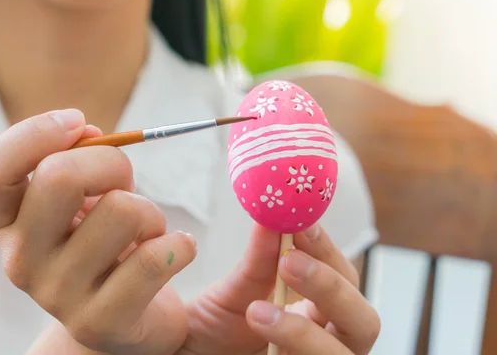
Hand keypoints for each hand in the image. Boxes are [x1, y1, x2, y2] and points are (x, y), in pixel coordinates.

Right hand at [0, 109, 195, 354]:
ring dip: (151, 211)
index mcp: (9, 222)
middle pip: (59, 177)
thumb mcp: (83, 200)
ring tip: (147, 232)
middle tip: (126, 182)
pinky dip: (179, 245)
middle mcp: (21, 259)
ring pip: (121, 211)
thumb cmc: (104, 245)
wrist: (123, 323)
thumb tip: (88, 132)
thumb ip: (78, 160)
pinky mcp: (99, 321)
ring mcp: (58, 294)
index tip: (78, 123)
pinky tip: (175, 251)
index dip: (33, 135)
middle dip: (111, 162)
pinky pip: (152, 260)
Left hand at [178, 223, 379, 353]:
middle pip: (363, 319)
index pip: (345, 277)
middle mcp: (329, 338)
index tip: (302, 225)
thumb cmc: (218, 325)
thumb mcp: (236, 290)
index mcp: (322, 309)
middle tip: (289, 262)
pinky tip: (261, 337)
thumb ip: (257, 261)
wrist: (194, 352)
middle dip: (330, 288)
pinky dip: (292, 352)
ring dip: (303, 331)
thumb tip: (271, 217)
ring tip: (256, 312)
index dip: (329, 251)